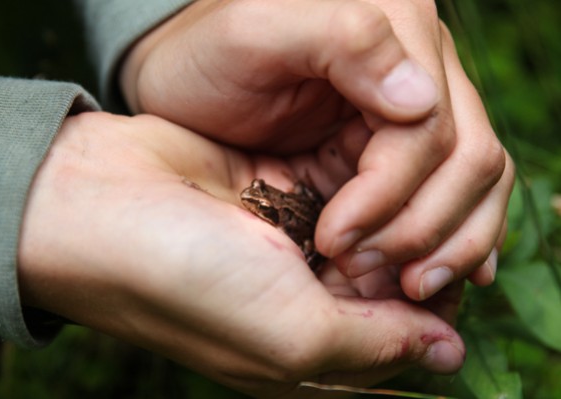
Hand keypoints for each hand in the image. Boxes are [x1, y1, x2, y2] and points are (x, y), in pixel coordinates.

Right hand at [17, 113, 464, 396]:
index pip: (395, 352)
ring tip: (385, 203)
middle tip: (406, 235)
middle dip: (408, 268)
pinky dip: (360, 192)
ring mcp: (286, 251)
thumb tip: (450, 359)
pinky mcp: (275, 200)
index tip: (444, 279)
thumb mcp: (290, 334)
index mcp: (302, 358)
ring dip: (387, 226)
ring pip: (367, 244)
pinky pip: (338, 201)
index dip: (431, 320)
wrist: (104, 201)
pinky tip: (366, 174)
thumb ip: (374, 347)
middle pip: (385, 295)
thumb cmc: (189, 281)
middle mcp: (298, 307)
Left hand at [119, 0, 513, 299]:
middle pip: (467, 161)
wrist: (184, 80)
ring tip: (418, 289)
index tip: (336, 240)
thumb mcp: (253, 34)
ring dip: (453, 242)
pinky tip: (447, 273)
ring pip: (473, 182)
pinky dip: (452, 236)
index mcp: (397, 32)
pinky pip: (448, 195)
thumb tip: (423, 101)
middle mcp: (421, 70)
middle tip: (379, 276)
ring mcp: (412, 115)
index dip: (391, 197)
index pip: (428, 132)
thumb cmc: (205, 56)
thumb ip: (345, 43)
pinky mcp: (392, 153)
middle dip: (426, 228)